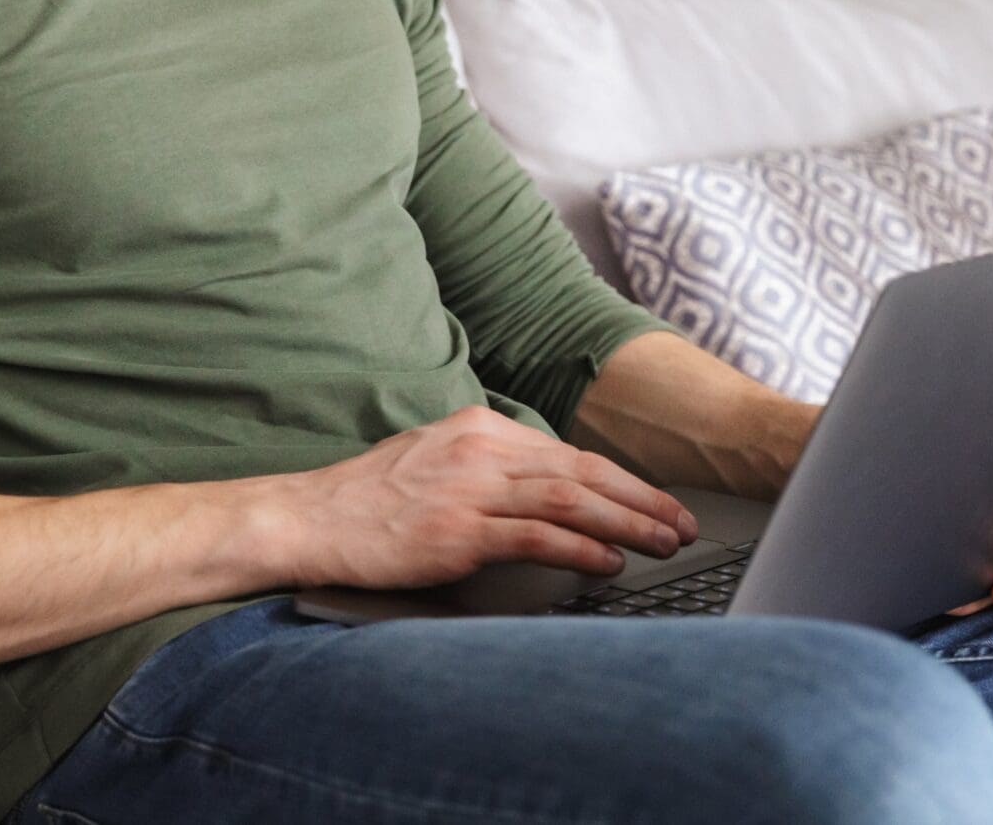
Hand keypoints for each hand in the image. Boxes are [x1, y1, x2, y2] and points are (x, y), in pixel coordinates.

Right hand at [273, 404, 701, 588]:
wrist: (309, 518)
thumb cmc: (368, 500)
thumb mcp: (436, 463)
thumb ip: (491, 470)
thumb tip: (547, 495)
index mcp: (480, 429)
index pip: (569, 455)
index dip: (623, 482)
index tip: (659, 504)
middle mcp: (481, 449)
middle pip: (582, 473)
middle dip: (641, 500)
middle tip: (683, 525)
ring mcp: (470, 488)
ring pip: (569, 501)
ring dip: (626, 523)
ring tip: (664, 544)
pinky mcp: (456, 530)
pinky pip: (534, 537)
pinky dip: (579, 549)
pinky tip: (608, 563)